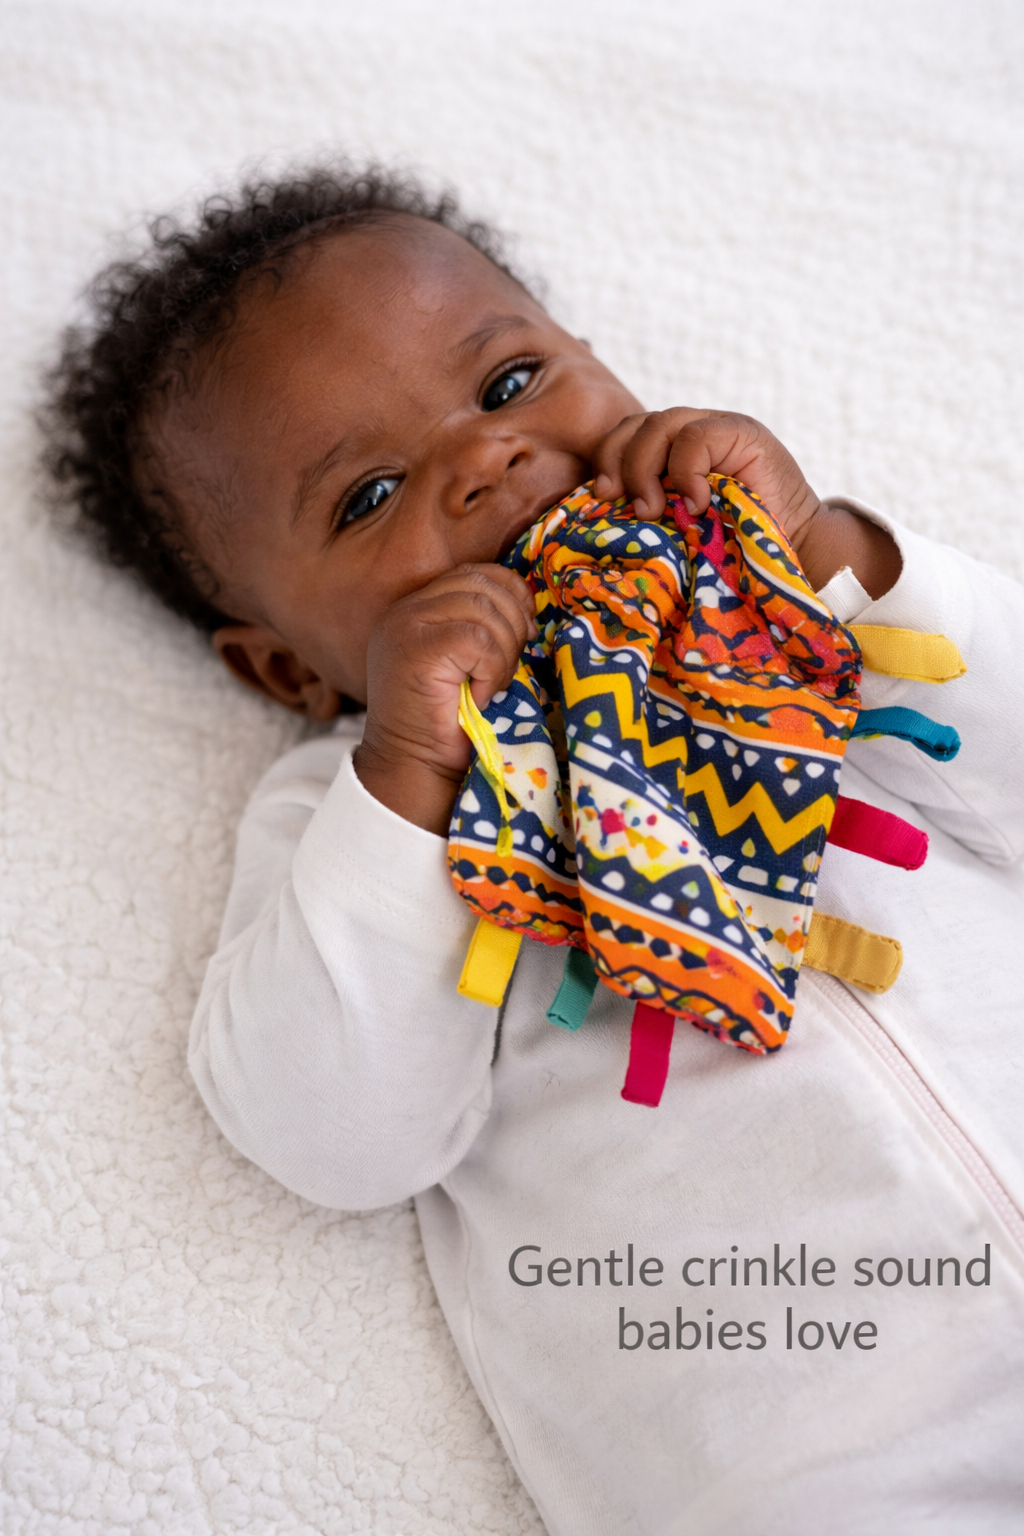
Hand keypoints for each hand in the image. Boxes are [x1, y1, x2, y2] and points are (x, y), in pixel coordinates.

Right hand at [353, 564, 536, 833]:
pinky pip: (478, 639)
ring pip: (484, 610)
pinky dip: (492, 669)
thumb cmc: (451, 725)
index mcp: (418, 608)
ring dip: (503, 653)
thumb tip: (532, 610)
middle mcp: (406, 610)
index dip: (512, 597)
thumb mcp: (470, 665)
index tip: (525, 636)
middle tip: (510, 668)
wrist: (417, 771)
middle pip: (484, 585)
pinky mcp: (415, 649)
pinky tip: (481, 696)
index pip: (477, 573)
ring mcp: (406, 626)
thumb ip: (485, 628)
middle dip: (513, 625)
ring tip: (491, 687)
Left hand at [592, 408, 821, 545]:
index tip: (602, 497)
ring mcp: (717, 427)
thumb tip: (602, 511)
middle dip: (621, 465)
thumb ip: (649, 508)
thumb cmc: (730, 545)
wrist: (788, 549)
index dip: (607, 459)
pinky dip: (686, 472)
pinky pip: (695, 437)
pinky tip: (696, 503)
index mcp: (670, 452)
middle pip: (636, 426)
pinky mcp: (742, 432)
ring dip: (646, 469)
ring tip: (655, 511)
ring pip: (660, 424)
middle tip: (631, 509)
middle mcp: (691, 432)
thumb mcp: (677, 526)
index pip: (625, 436)